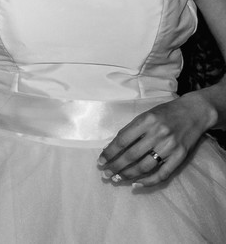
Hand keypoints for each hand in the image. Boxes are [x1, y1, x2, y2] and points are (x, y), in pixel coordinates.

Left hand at [98, 93, 217, 187]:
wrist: (194, 112)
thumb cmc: (165, 113)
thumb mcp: (146, 115)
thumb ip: (131, 130)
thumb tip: (112, 147)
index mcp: (146, 121)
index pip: (123, 140)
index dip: (110, 152)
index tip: (100, 161)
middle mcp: (158, 134)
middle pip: (132, 155)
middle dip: (116, 166)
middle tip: (106, 174)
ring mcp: (170, 146)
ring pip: (145, 166)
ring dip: (129, 174)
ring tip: (117, 179)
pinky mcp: (181, 156)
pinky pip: (163, 173)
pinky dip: (149, 181)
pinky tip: (137, 184)